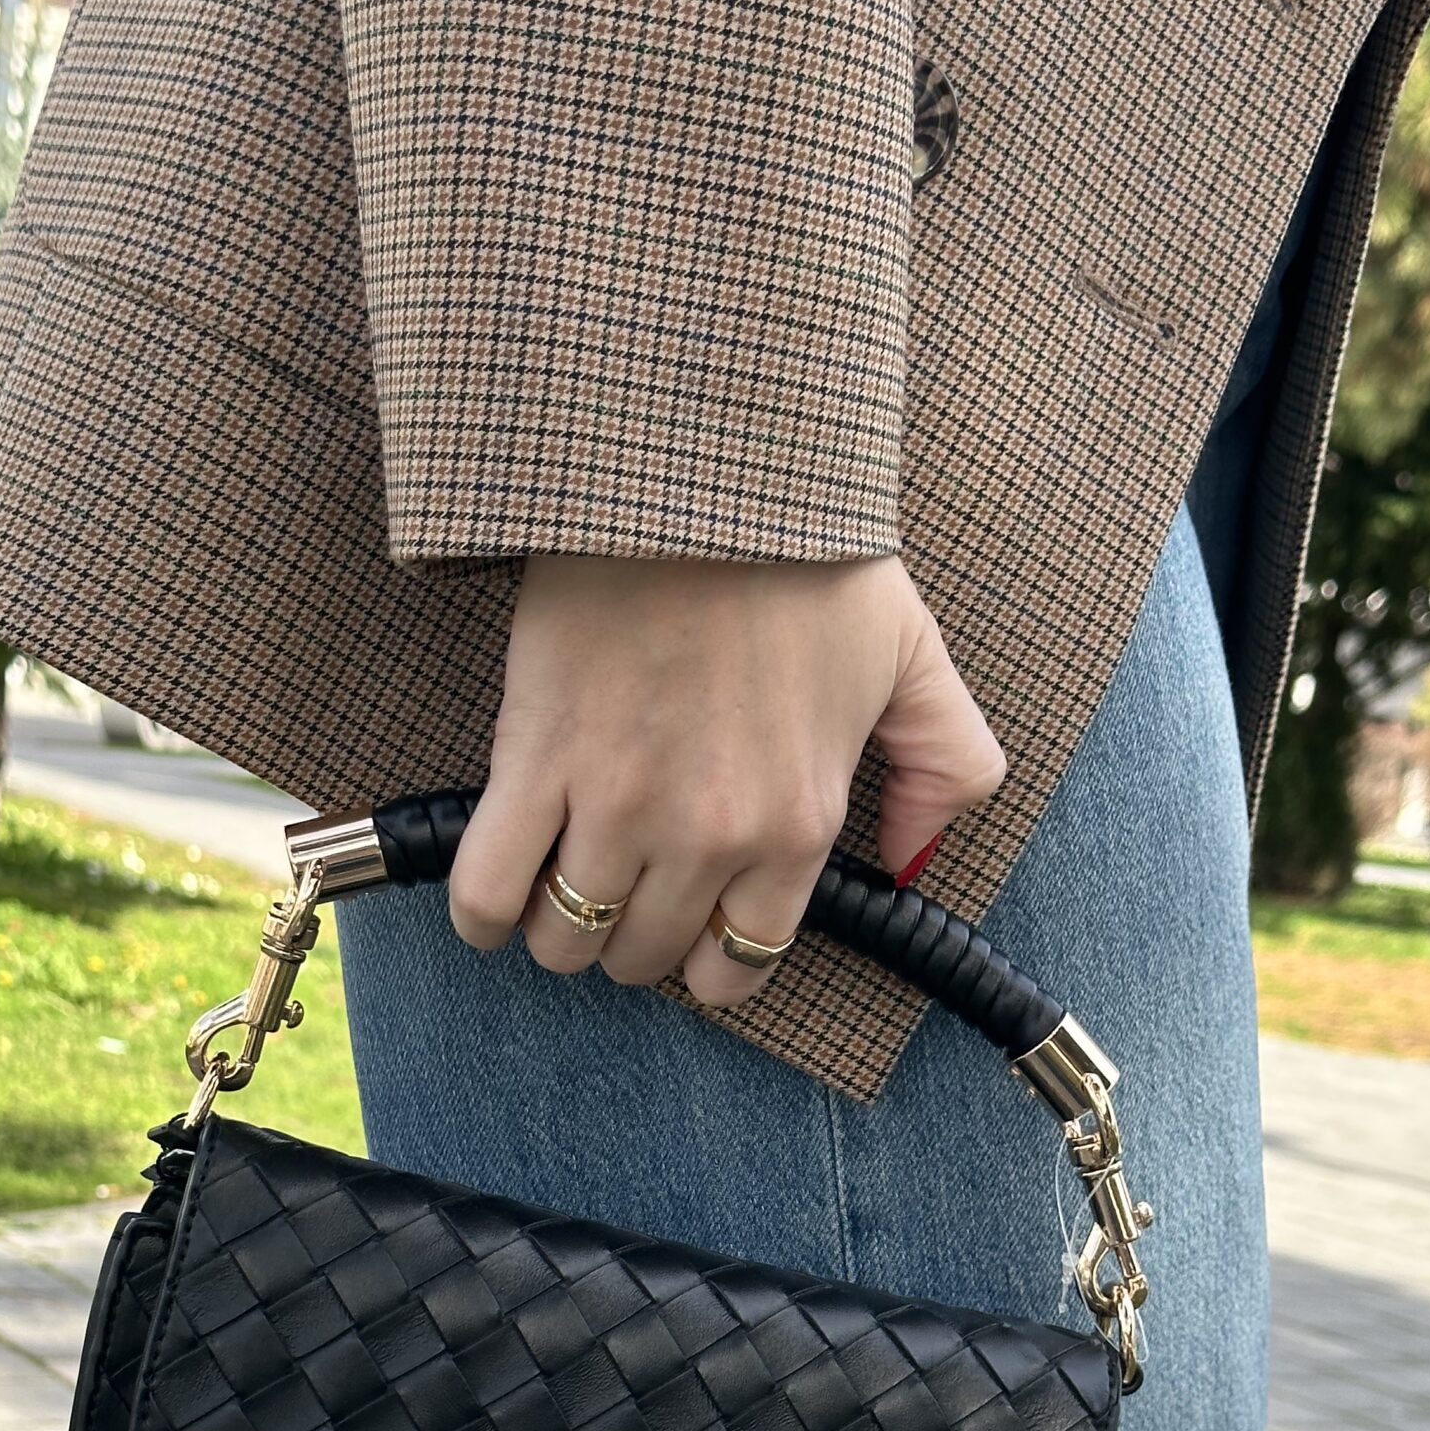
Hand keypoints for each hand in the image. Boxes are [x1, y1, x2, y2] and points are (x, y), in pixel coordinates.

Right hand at [448, 554, 1004, 1005]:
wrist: (700, 468)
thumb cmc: (807, 553)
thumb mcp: (915, 657)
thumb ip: (946, 766)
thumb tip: (915, 854)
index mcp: (796, 825)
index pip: (741, 962)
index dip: (710, 963)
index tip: (692, 935)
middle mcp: (708, 837)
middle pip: (645, 957)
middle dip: (632, 943)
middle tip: (624, 894)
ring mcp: (617, 807)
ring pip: (568, 940)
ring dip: (560, 930)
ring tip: (561, 888)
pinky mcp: (537, 762)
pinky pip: (490, 890)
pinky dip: (483, 913)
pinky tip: (494, 900)